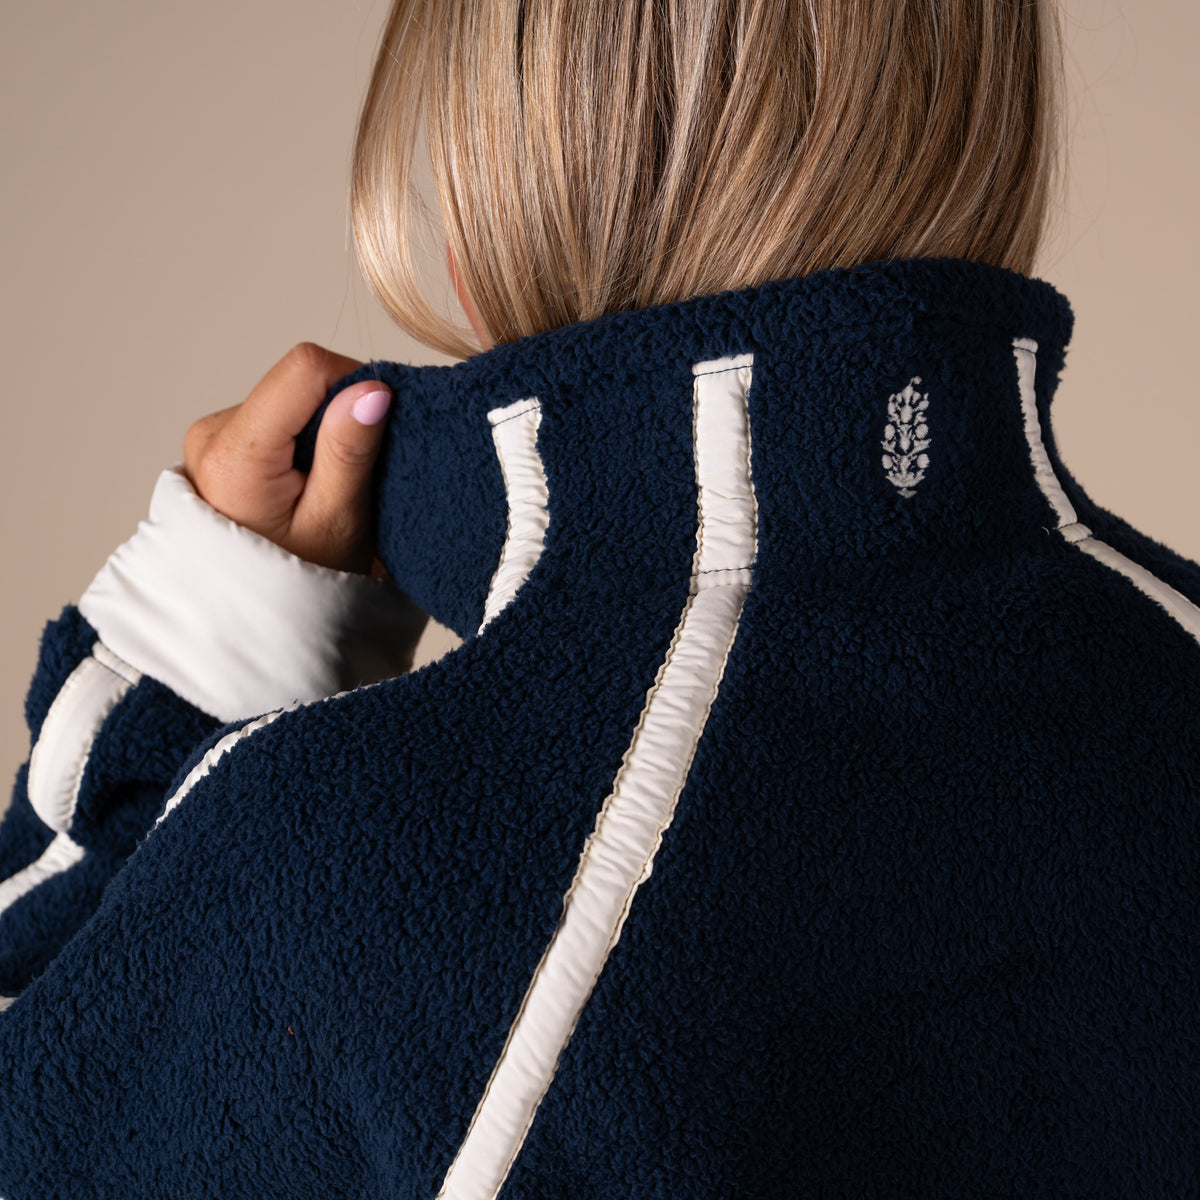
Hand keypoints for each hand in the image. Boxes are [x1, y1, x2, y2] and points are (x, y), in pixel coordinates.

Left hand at [183, 342, 392, 574]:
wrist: (256, 626)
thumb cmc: (298, 587)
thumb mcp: (337, 522)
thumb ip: (350, 450)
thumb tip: (372, 387)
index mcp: (235, 453)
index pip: (305, 369)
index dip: (354, 383)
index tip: (379, 426)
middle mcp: (212, 435)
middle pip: (297, 384)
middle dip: (339, 415)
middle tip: (355, 475)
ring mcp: (211, 439)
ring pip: (289, 401)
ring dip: (322, 433)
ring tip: (330, 489)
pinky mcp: (220, 447)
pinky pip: (276, 421)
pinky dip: (304, 445)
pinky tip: (310, 487)